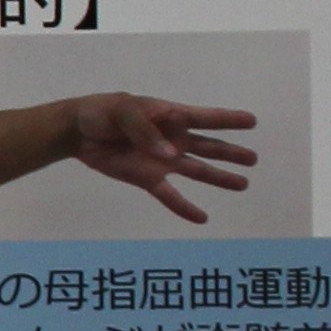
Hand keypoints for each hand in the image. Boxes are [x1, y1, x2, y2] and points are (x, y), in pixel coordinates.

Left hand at [62, 92, 261, 221]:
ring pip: (197, 171)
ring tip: (243, 184)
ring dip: (219, 178)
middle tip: (253, 159)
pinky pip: (170, 195)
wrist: (77, 132)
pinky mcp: (148, 178)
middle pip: (209, 147)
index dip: (229, 119)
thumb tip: (170, 154)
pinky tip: (201, 218)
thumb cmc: (102, 113)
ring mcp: (162, 160)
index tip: (252, 121)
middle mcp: (173, 139)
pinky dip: (184, 207)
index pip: (205, 118)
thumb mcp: (123, 111)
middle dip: (231, 152)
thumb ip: (145, 130)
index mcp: (170, 116)